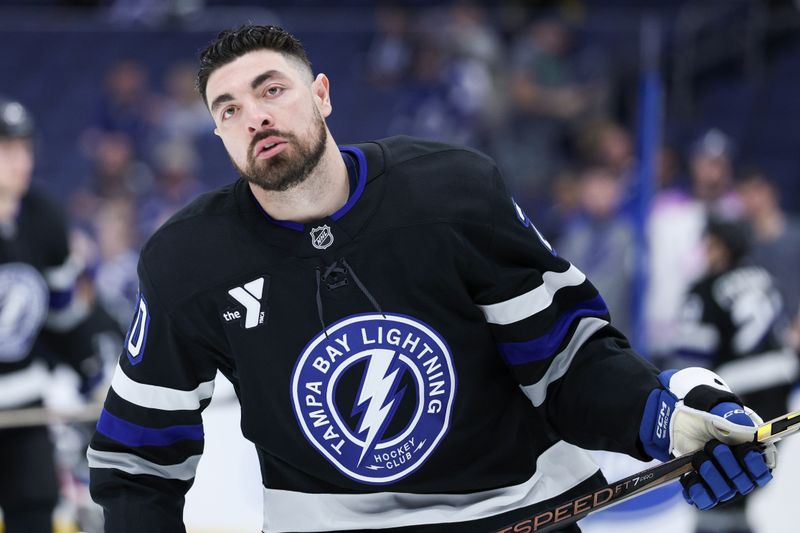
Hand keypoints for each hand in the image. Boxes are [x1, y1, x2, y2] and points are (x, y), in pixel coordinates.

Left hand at [638, 368, 775, 508]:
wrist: (678, 420)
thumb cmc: (704, 415)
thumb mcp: (720, 411)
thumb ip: (737, 420)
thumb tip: (750, 433)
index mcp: (750, 454)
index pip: (762, 471)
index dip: (753, 463)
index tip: (742, 450)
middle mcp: (739, 472)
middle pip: (743, 483)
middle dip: (727, 464)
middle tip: (713, 445)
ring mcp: (721, 482)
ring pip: (724, 492)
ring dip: (710, 473)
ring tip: (698, 455)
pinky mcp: (703, 487)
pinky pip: (704, 500)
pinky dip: (698, 491)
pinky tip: (691, 477)